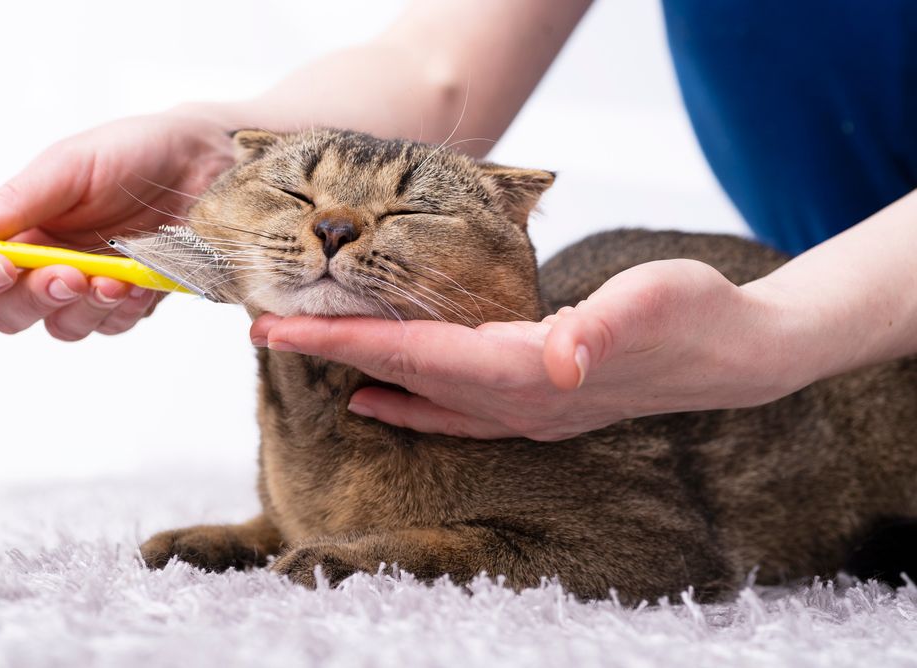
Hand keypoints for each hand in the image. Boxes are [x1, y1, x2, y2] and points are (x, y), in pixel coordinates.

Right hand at [0, 107, 234, 339]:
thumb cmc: (135, 153)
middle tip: (68, 274)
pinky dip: (123, 310)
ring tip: (115, 278)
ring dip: (85, 308)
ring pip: (64, 327)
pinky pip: (114, 325)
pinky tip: (139, 283)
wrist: (207, 163)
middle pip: (9, 313)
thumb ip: (18, 200)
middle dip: (34, 298)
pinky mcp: (132, 300)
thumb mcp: (73, 165)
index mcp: (18, 228)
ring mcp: (90, 287)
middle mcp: (47, 262)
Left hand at [250, 260, 805, 439]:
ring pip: (422, 394)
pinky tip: (379, 397)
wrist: (735, 352)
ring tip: (309, 357)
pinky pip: (452, 407)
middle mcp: (515, 400)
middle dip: (333, 353)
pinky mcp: (537, 401)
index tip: (281, 327)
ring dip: (363, 375)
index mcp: (526, 370)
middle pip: (403, 375)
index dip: (345, 341)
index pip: (414, 354)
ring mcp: (525, 409)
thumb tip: (563, 359)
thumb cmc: (692, 314)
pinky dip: (408, 400)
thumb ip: (601, 333)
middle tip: (266, 328)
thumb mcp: (653, 303)